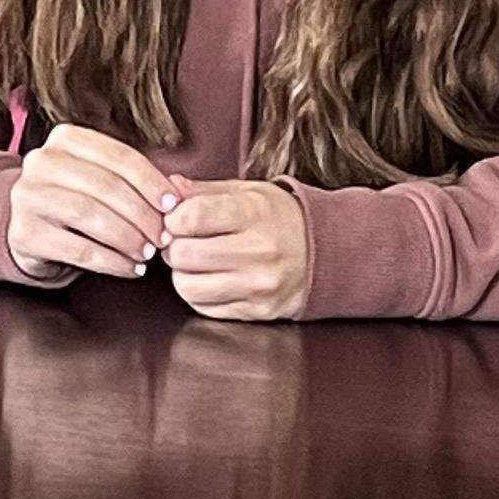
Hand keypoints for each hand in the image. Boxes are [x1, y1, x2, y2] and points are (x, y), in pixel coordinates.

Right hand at [9, 124, 177, 280]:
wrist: (31, 230)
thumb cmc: (79, 201)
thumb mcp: (102, 179)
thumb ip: (135, 181)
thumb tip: (179, 197)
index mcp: (65, 138)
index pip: (120, 156)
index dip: (152, 182)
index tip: (174, 207)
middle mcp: (40, 162)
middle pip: (107, 187)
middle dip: (144, 216)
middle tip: (165, 238)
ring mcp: (27, 196)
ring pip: (92, 216)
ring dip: (129, 239)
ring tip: (148, 253)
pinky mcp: (24, 233)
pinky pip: (79, 249)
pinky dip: (113, 262)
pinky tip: (131, 268)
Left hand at [163, 179, 311, 320]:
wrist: (330, 253)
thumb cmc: (281, 218)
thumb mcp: (249, 192)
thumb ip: (204, 190)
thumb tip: (168, 187)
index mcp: (255, 214)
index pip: (190, 217)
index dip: (173, 218)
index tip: (177, 219)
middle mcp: (260, 252)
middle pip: (183, 254)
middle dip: (174, 246)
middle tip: (184, 241)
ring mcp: (260, 286)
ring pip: (187, 286)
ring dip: (183, 273)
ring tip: (197, 261)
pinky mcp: (258, 311)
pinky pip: (204, 307)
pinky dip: (199, 293)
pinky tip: (212, 278)